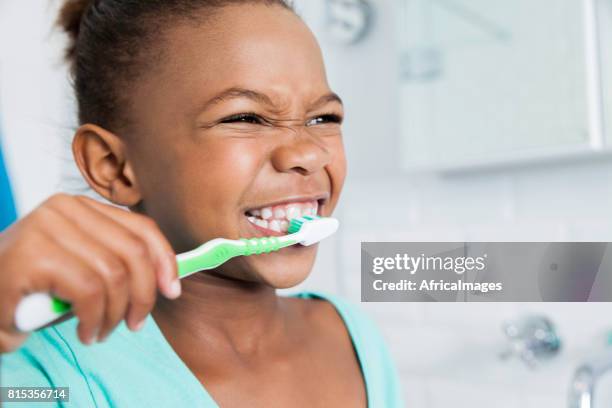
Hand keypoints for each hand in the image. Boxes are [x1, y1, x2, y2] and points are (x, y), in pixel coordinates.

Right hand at [0, 193, 180, 352]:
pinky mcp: (34, 255)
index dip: (165, 260)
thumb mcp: (84, 266)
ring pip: (114, 275)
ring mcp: (48, 228)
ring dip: (115, 313)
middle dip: (144, 295)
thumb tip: (169, 279)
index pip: (141, 228)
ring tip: (102, 331)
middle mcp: (66, 209)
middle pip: (134, 253)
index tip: (172, 289)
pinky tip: (86, 332)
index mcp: (82, 207)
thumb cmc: (35, 286)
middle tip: (134, 323)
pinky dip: (95, 318)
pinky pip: (89, 291)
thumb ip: (119, 262)